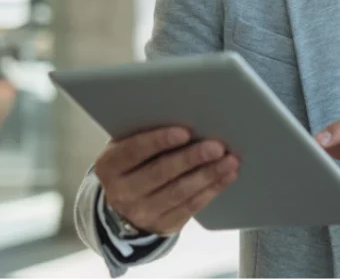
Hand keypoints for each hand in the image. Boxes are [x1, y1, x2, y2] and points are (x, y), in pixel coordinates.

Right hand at [94, 127, 239, 235]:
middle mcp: (122, 192)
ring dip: (208, 174)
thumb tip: (186, 113)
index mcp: (110, 166)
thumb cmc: (134, 162)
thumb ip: (147, 131)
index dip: (159, 141)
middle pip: (160, 173)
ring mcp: (142, 213)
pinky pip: (191, 207)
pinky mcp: (164, 225)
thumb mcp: (128, 145)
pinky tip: (227, 175)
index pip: (134, 151)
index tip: (185, 132)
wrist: (126, 204)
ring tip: (230, 160)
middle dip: (192, 158)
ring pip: (179, 192)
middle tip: (217, 146)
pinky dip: (212, 189)